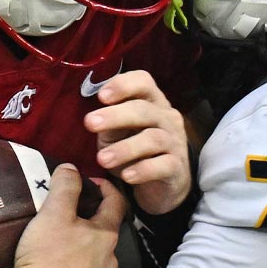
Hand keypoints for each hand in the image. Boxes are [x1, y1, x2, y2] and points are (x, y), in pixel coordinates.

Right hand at [9, 164, 123, 267]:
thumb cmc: (47, 255)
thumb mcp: (53, 213)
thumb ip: (65, 186)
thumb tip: (71, 168)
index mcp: (106, 235)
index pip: (117, 202)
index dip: (105, 186)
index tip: (89, 180)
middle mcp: (110, 259)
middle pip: (105, 230)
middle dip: (90, 217)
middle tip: (68, 210)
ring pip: (95, 255)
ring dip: (82, 243)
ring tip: (59, 239)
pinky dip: (74, 266)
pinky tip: (56, 266)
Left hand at [85, 71, 191, 214]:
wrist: (161, 185)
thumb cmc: (136, 152)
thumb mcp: (117, 134)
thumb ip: (108, 123)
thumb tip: (93, 118)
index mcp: (152, 102)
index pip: (143, 82)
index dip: (123, 85)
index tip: (101, 96)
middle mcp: (166, 118)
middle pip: (144, 109)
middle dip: (115, 115)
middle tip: (90, 124)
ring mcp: (174, 142)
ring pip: (153, 138)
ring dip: (125, 148)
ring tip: (102, 159)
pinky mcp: (177, 167)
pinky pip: (163, 165)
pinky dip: (143, 170)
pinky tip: (127, 176)